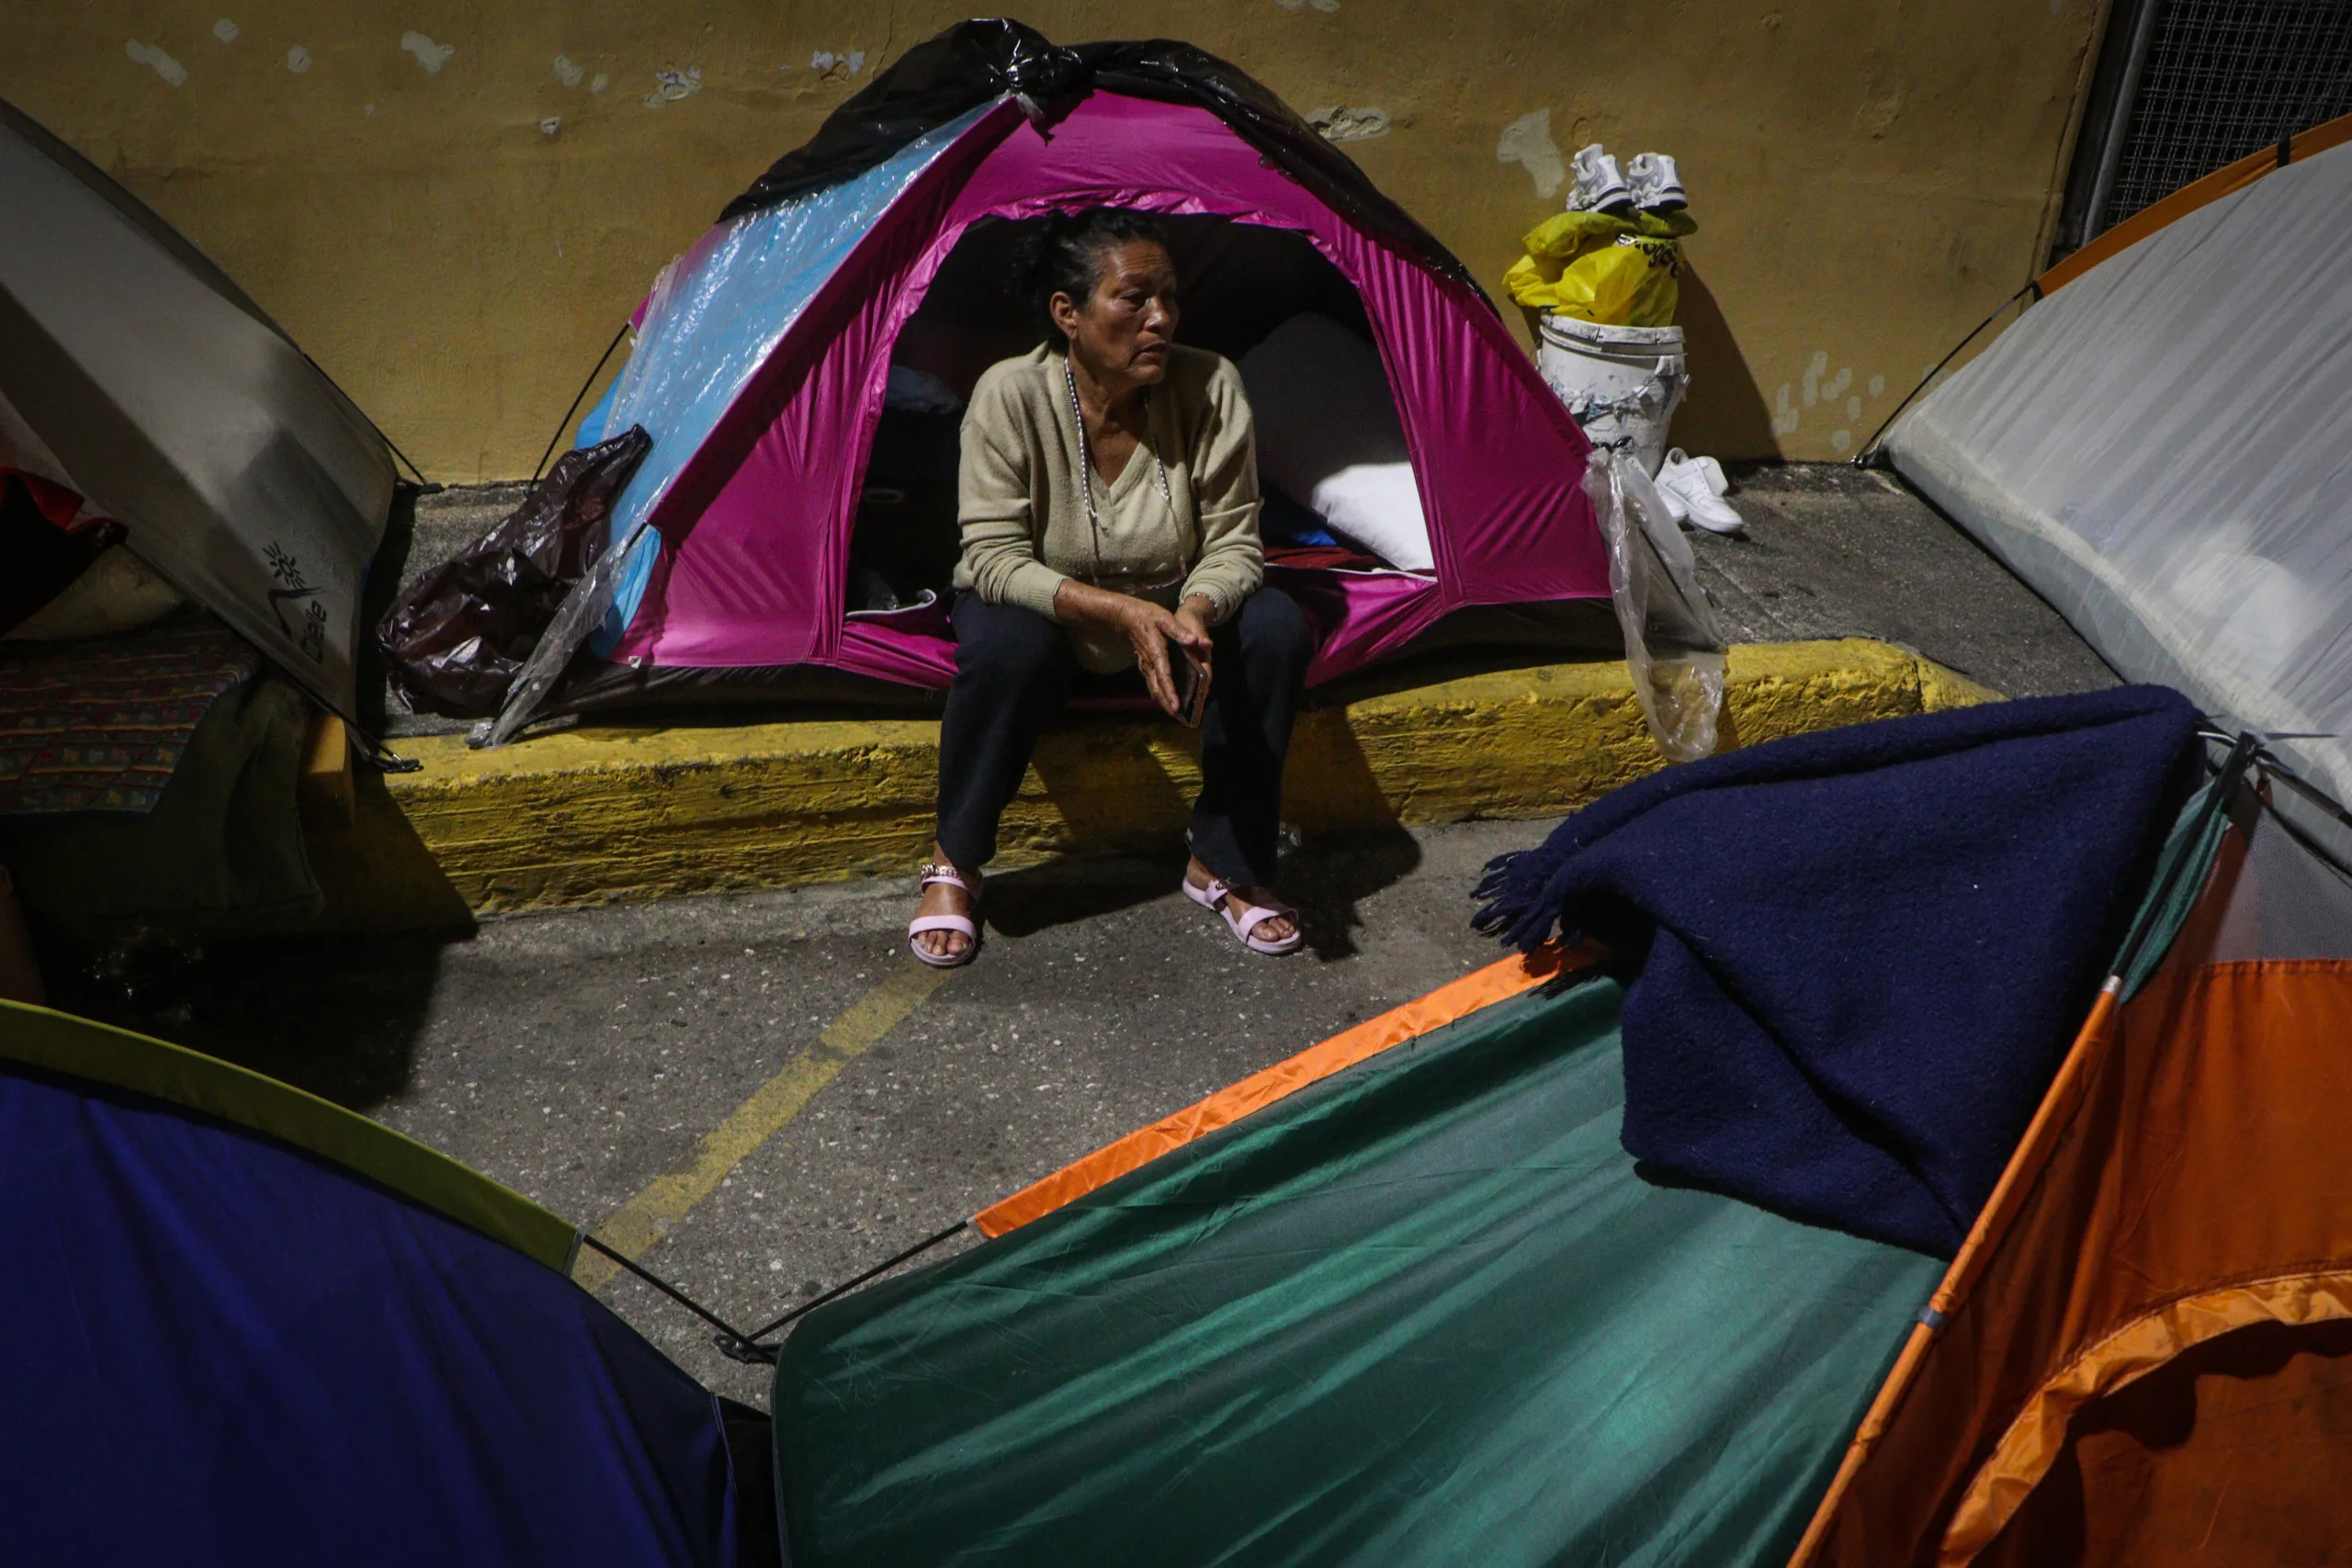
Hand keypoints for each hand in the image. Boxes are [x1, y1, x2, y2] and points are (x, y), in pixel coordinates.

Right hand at [1050, 581, 1214, 719]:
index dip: (1170, 692)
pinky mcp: (1145, 666)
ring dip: (1163, 702)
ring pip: (1153, 688)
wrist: (1127, 617)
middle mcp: (1149, 663)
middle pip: (1157, 688)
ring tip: (1175, 715)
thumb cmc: (1148, 616)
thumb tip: (1195, 641)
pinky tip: (1166, 701)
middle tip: (1178, 717)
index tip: (1177, 706)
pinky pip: (1152, 684)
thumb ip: (1180, 631)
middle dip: (1167, 703)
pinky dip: (1159, 694)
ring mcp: (1145, 666)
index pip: (1164, 676)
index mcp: (1157, 652)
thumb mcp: (1165, 618)